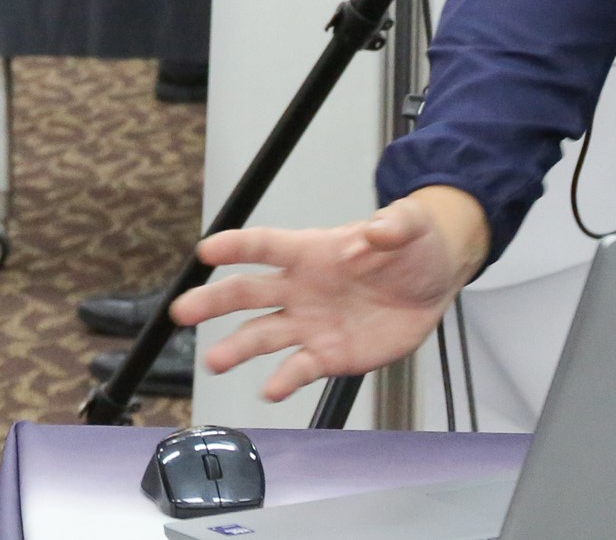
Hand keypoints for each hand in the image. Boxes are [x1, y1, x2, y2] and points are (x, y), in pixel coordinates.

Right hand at [169, 185, 491, 401]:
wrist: (432, 283)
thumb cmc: (412, 245)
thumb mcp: (411, 225)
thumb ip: (394, 226)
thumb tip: (377, 230)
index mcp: (311, 250)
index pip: (265, 246)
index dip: (237, 247)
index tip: (207, 251)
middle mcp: (300, 288)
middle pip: (247, 292)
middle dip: (213, 301)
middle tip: (183, 310)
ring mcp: (311, 323)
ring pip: (263, 335)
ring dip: (237, 348)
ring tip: (214, 361)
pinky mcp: (329, 355)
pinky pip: (300, 369)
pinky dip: (284, 381)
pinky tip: (270, 390)